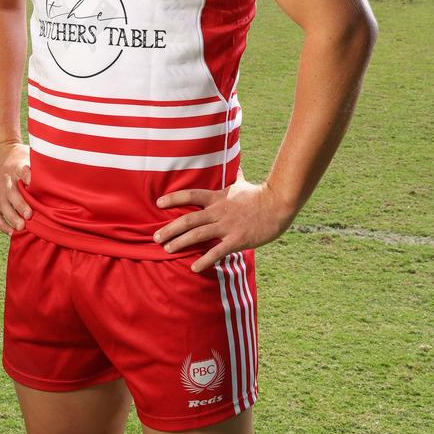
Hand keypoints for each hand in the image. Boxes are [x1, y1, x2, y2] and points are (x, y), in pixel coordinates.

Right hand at [0, 141, 31, 235]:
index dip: (27, 176)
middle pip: (11, 192)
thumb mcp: (30, 154)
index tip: (32, 182)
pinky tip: (11, 232)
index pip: (21, 170)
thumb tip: (60, 177)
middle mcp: (6, 178)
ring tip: (21, 227)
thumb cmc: (21, 157)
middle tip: (29, 216)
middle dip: (19, 204)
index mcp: (17, 166)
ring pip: (2, 205)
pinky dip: (1, 224)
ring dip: (11, 217)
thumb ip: (40, 166)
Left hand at [153, 171, 295, 272]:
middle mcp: (218, 211)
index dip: (173, 198)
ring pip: (198, 235)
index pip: (191, 195)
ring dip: (180, 242)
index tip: (158, 203)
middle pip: (188, 219)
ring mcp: (227, 226)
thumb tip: (237, 165)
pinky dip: (204, 260)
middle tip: (155, 236)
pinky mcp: (237, 239)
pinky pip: (217, 251)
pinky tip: (193, 268)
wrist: (278, 205)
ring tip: (167, 249)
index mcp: (217, 197)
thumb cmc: (260, 195)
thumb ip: (236, 176)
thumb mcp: (243, 184)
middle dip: (170, 228)